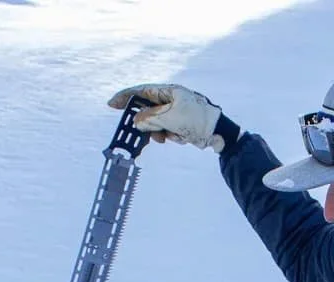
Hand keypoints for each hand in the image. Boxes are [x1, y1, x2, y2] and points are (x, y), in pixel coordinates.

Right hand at [106, 84, 223, 151]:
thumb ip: (150, 119)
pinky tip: (180, 137)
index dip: (126, 97)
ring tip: (168, 137)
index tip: (112, 104)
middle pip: (149, 109)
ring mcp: (178, 110)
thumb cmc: (198, 120)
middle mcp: (173, 98)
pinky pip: (168, 129)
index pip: (142, 91)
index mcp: (170, 91)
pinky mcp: (182, 123)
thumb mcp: (170, 119)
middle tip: (145, 133)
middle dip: (148, 123)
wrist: (221, 133)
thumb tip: (136, 121)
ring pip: (158, 121)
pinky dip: (171, 135)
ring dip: (161, 131)